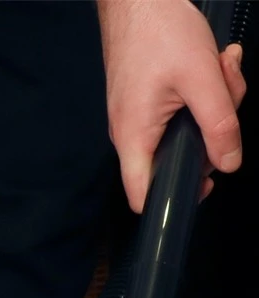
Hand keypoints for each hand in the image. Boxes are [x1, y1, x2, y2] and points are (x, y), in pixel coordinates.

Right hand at [100, 0, 245, 211]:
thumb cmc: (160, 33)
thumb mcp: (202, 78)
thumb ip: (219, 124)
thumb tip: (231, 164)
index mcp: (135, 139)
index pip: (143, 195)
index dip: (172, 199)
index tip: (204, 184)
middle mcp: (131, 135)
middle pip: (175, 158)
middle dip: (211, 131)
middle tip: (227, 94)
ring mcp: (139, 117)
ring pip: (185, 130)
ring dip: (214, 102)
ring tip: (222, 64)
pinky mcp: (148, 101)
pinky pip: (181, 110)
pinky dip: (204, 90)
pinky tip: (214, 63)